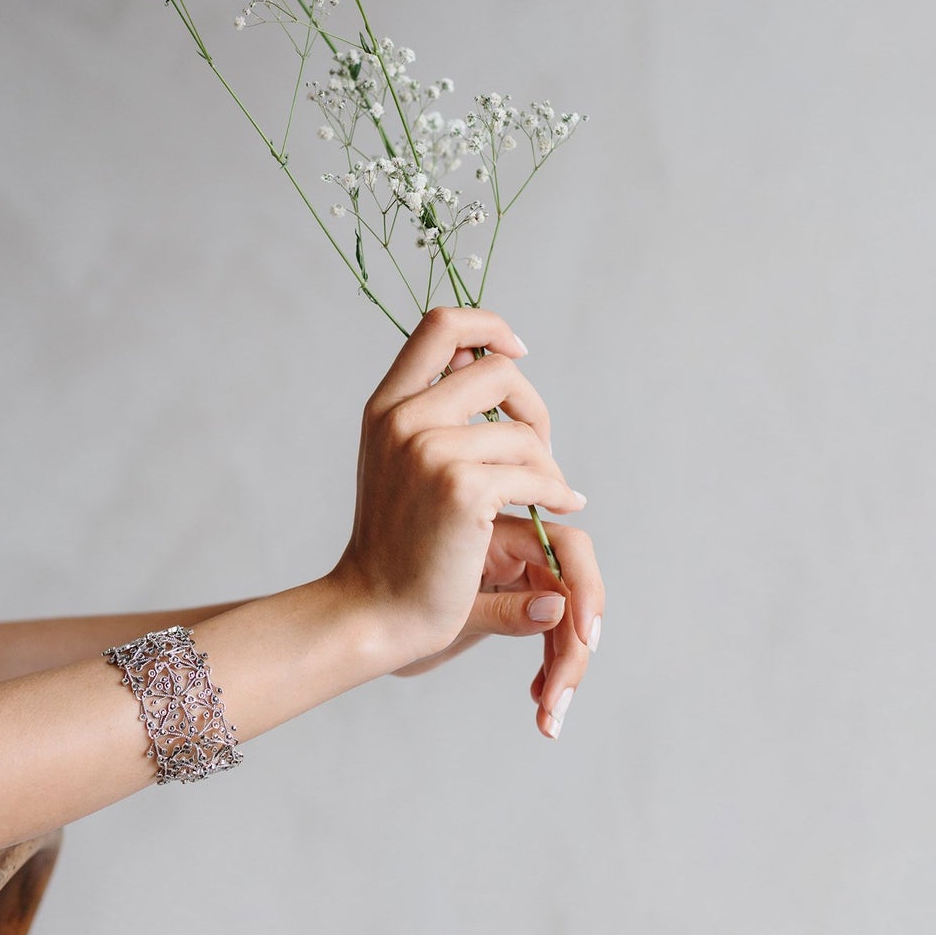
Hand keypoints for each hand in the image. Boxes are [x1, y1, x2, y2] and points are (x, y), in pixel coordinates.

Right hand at [333, 308, 599, 733]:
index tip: (516, 350)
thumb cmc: (396, 542)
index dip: (489, 325)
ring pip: (523, 433)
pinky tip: (562, 506)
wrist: (373, 609)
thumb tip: (488, 356)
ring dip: (548, 464)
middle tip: (541, 446)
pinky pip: (535, 476)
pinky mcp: (461, 488)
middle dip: (533, 405)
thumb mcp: (398, 460)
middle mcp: (403, 418)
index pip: (441, 325)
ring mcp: (430, 450)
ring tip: (549, 491)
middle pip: (497, 371)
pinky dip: (557, 492)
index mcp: (386, 405)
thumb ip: (432, 409)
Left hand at [393, 514, 601, 740]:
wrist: (361, 629)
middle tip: (560, 698)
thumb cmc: (391, 615)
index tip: (587, 638)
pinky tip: (540, 700)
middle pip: (571, 589)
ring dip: (566, 665)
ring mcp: (514, 574)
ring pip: (565, 615)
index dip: (587, 588)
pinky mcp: (513, 600)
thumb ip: (506, 611)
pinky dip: (552, 663)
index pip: (565, 548)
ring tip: (549, 715)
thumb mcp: (448, 618)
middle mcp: (511, 548)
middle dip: (574, 645)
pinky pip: (549, 628)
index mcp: (495, 532)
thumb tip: (558, 608)